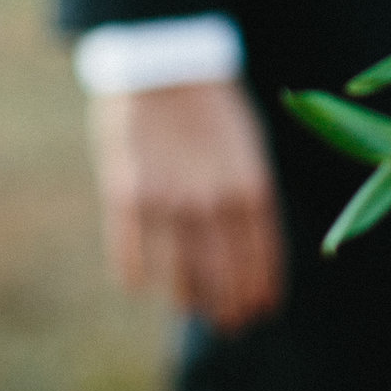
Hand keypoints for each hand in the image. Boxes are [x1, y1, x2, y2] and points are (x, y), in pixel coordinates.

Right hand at [86, 80, 285, 333]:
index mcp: (251, 186)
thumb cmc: (214, 109)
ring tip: (193, 309)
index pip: (261, 257)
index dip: (261, 289)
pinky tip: (144, 284)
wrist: (167, 65)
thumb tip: (251, 251)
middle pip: (223, 276)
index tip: (262, 311)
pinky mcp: (128, 197)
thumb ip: (249, 199)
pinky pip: (132, 258)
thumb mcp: (249, 149)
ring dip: (188, 301)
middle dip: (229, 307)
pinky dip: (138, 277)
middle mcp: (212, 200)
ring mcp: (168, 202)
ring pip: (179, 278)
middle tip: (230, 325)